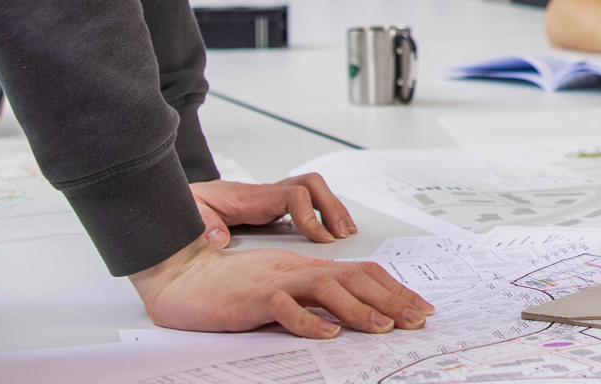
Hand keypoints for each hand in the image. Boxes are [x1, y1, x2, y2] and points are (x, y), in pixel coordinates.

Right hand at [129, 240, 433, 338]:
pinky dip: (308, 321)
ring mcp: (275, 282)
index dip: (394, 289)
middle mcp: (297, 270)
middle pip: (354, 276)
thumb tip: (348, 318)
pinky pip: (284, 307)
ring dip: (359, 308)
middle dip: (392, 298)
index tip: (419, 308)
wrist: (181, 277)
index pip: (360, 272)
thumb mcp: (279, 290)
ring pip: (326, 287)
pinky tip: (328, 333)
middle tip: (418, 319)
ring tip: (384, 327)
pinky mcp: (252, 299)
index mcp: (306, 268)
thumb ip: (311, 299)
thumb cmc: (227, 288)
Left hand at [190, 174, 357, 246]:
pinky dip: (323, 215)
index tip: (320, 238)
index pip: (293, 195)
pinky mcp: (271, 209)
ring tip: (347, 233)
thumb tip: (218, 238)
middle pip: (311, 185)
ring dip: (333, 209)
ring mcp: (270, 200)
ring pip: (313, 192)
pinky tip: (330, 234)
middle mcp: (265, 194)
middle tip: (343, 234)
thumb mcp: (189, 213)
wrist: (181, 198)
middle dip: (332, 208)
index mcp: (250, 197)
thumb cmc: (187, 205)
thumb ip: (202, 224)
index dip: (311, 216)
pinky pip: (306, 204)